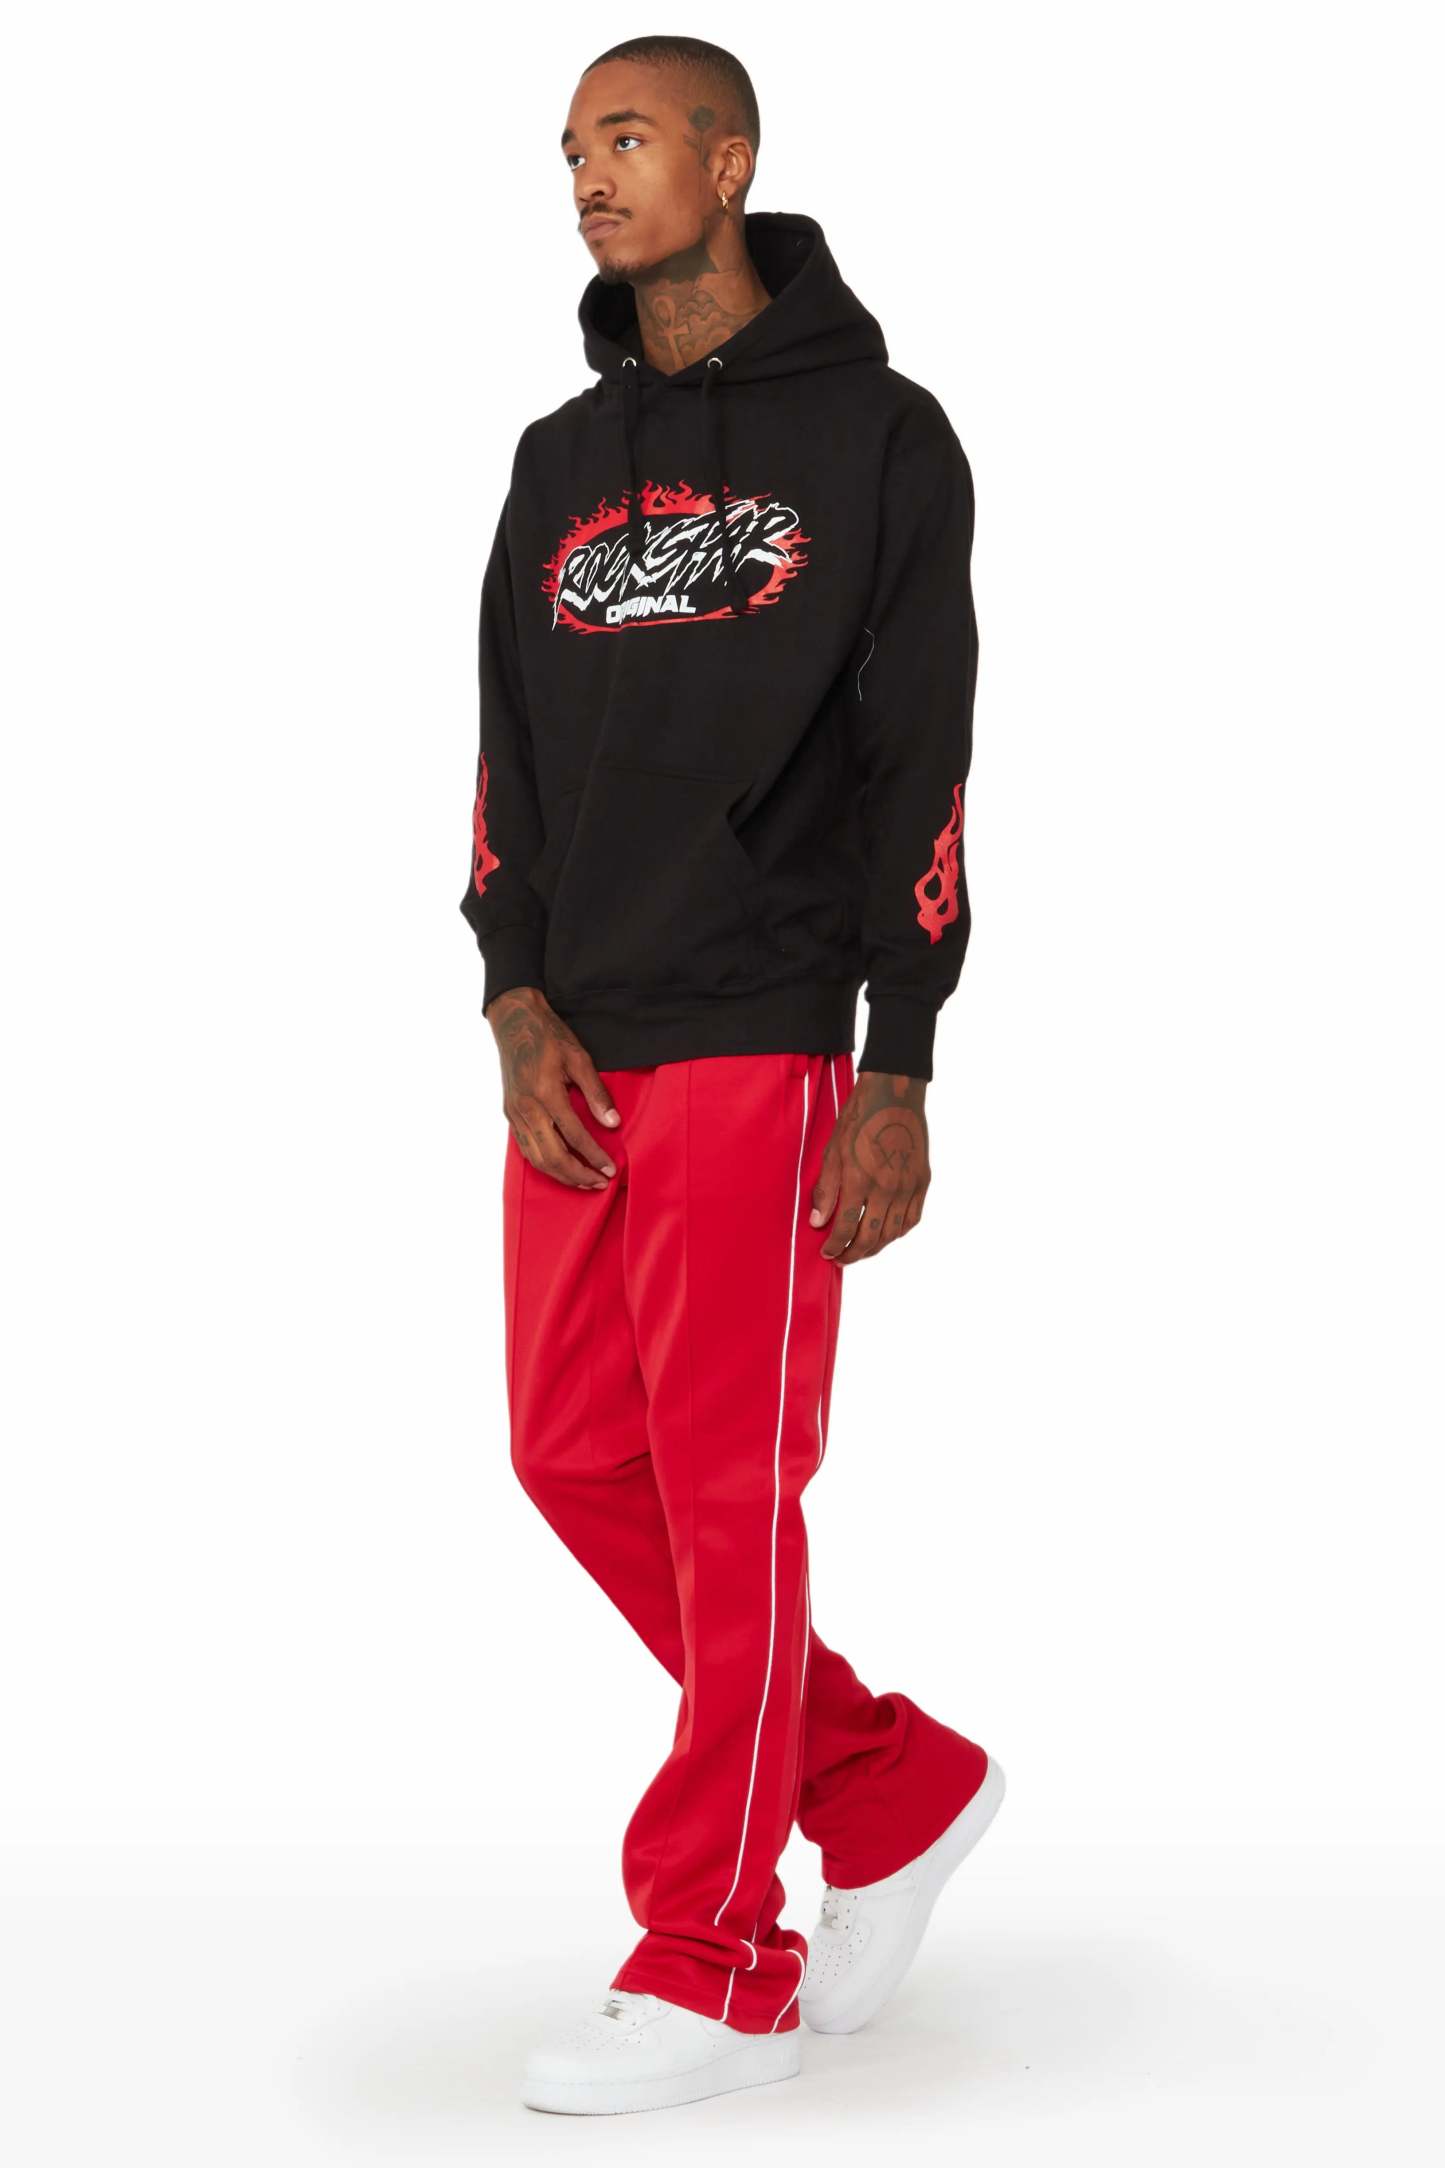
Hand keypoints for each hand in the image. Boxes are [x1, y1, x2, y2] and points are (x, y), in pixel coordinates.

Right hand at [485, 985, 620, 1188]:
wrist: (515, 1022)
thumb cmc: (549, 1037)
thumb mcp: (579, 1058)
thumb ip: (596, 1093)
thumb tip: (613, 1123)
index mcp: (545, 1094)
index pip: (574, 1136)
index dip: (594, 1156)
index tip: (610, 1169)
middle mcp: (527, 1108)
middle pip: (552, 1156)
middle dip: (577, 1174)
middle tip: (599, 1183)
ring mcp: (514, 1113)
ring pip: (536, 1157)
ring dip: (560, 1175)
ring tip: (583, 1181)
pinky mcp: (509, 1114)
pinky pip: (525, 1148)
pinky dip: (543, 1163)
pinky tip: (559, 1167)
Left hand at [809, 1070, 929, 1262]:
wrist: (895, 1093)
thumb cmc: (858, 1118)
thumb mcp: (833, 1150)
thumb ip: (826, 1189)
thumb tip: (817, 1222)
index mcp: (860, 1179)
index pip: (845, 1227)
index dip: (835, 1246)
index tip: (827, 1253)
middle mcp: (887, 1187)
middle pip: (871, 1237)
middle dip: (853, 1253)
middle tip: (841, 1258)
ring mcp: (908, 1185)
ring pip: (893, 1233)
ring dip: (876, 1247)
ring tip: (861, 1250)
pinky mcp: (922, 1180)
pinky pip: (912, 1218)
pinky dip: (898, 1232)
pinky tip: (887, 1234)